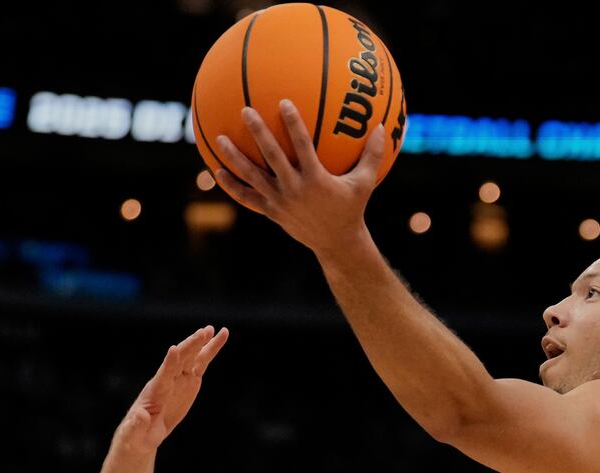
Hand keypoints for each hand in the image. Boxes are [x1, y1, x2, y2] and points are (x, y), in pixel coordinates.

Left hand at [115, 325, 228, 454]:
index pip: (163, 375)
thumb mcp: (134, 434)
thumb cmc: (135, 435)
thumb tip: (141, 416)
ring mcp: (178, 379)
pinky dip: (209, 351)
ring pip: (192, 358)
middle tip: (204, 332)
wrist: (143, 434)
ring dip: (202, 343)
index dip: (169, 363)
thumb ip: (137, 425)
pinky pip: (200, 364)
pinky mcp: (189, 382)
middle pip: (180, 360)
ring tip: (214, 329)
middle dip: (191, 346)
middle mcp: (167, 380)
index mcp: (155, 392)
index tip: (174, 349)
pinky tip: (218, 339)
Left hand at [214, 99, 385, 257]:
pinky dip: (231, 186)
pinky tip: (216, 172)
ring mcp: (279, 202)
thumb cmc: (351, 209)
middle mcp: (294, 189)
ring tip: (220, 138)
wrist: (336, 243)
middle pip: (272, 157)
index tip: (283, 102)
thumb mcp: (365, 183)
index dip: (293, 124)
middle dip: (259, 133)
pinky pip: (247, 197)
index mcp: (316, 179)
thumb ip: (372, 155)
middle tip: (246, 110)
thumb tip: (383, 127)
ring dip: (235, 158)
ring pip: (253, 176)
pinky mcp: (271, 212)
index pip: (302, 146)